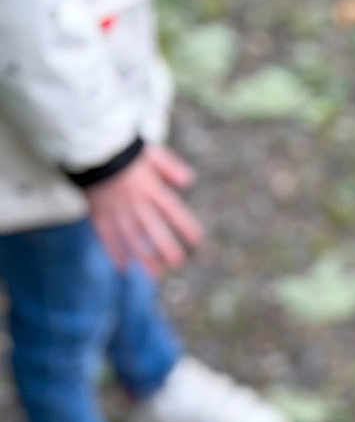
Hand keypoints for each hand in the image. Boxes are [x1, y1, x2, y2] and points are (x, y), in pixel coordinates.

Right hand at [86, 145, 203, 275]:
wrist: (90, 146)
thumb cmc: (126, 152)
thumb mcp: (151, 153)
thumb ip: (170, 167)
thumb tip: (189, 181)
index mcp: (150, 187)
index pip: (171, 208)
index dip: (185, 224)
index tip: (197, 240)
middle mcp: (134, 201)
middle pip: (152, 227)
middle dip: (164, 246)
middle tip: (177, 262)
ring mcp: (116, 209)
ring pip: (131, 236)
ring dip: (143, 257)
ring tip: (155, 274)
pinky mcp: (99, 212)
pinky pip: (106, 234)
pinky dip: (113, 251)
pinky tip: (123, 267)